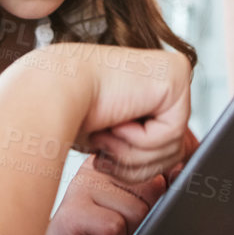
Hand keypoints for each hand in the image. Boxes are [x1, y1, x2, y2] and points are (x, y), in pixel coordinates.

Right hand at [30, 158, 164, 234]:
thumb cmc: (98, 231)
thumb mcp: (135, 207)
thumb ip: (158, 189)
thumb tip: (181, 170)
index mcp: (114, 160)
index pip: (159, 170)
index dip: (159, 198)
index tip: (138, 209)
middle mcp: (98, 165)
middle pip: (153, 191)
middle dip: (145, 218)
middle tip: (119, 224)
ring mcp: (83, 185)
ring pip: (137, 212)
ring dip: (127, 232)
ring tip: (105, 232)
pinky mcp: (74, 211)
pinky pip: (115, 226)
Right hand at [34, 42, 189, 183]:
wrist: (52, 93)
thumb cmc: (71, 115)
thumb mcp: (116, 138)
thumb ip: (147, 144)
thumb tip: (182, 158)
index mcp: (156, 85)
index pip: (165, 145)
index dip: (134, 161)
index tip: (105, 153)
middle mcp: (168, 75)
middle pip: (174, 148)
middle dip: (136, 161)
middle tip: (105, 144)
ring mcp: (175, 73)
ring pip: (174, 146)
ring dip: (134, 153)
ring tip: (108, 134)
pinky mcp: (176, 77)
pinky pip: (171, 133)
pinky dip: (139, 140)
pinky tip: (118, 121)